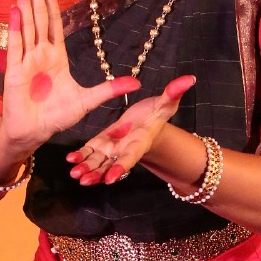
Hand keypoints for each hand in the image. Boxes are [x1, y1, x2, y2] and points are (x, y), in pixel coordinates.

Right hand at [1, 0, 141, 153]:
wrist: (34, 134)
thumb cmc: (56, 118)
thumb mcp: (88, 101)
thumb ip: (109, 89)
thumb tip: (136, 83)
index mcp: (55, 56)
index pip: (53, 22)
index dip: (51, 0)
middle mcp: (39, 53)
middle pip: (38, 15)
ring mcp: (26, 60)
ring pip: (26, 24)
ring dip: (24, 0)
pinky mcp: (14, 71)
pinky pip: (16, 45)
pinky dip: (16, 27)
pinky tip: (15, 8)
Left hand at [65, 76, 196, 184]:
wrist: (147, 122)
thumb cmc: (156, 114)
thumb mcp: (165, 103)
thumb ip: (174, 93)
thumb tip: (189, 79)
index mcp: (139, 142)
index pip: (130, 157)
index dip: (121, 167)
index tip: (111, 178)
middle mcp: (125, 149)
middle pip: (111, 165)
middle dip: (98, 174)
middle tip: (84, 181)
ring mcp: (112, 149)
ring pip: (98, 163)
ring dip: (87, 169)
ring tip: (75, 174)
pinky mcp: (102, 144)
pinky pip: (90, 153)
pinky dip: (81, 157)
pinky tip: (71, 160)